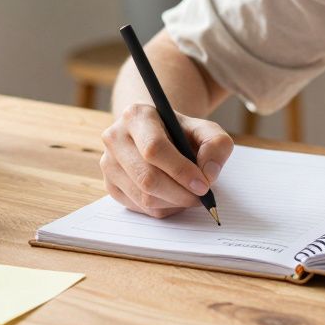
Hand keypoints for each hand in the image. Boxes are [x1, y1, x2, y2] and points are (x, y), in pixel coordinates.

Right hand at [100, 103, 233, 218]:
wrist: (158, 134)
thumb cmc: (182, 133)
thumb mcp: (205, 130)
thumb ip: (216, 145)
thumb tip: (208, 173)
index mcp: (137, 116)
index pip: (154, 148)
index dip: (180, 171)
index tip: (203, 184)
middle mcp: (115, 137)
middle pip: (147, 178)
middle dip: (180, 193)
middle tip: (201, 196)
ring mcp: (108, 163)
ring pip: (143, 197)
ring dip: (173, 203)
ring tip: (190, 194)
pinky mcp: (110, 185)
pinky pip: (139, 208)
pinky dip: (163, 208)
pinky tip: (174, 197)